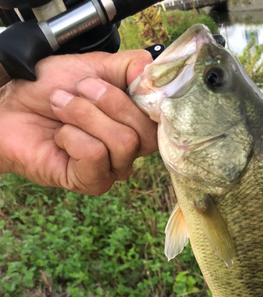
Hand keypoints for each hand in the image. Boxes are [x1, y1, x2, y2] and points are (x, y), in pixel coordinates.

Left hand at [0, 50, 156, 194]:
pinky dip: (72, 137)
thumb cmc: (49, 89)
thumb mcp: (96, 66)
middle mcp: (130, 149)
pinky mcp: (92, 182)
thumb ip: (133, 67)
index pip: (166, 121)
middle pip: (145, 133)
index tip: (133, 83)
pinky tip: (60, 136)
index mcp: (136, 121)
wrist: (12, 106)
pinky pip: (96, 155)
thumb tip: (157, 76)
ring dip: (85, 116)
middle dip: (108, 102)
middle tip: (78, 90)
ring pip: (123, 142)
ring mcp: (113, 168)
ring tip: (62, 108)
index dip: (154, 103)